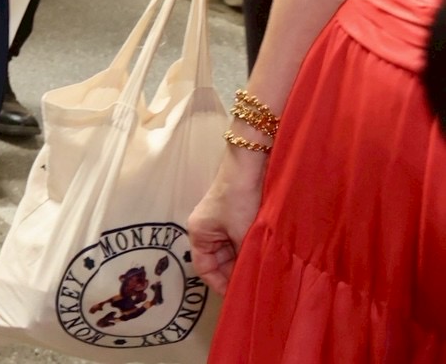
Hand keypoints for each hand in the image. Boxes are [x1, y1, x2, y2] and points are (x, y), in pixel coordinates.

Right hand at [189, 146, 267, 293]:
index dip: (221, 285)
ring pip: (232, 252)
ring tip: (263, 273)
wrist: (249, 166)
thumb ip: (244, 259)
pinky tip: (265, 256)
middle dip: (236, 273)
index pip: (205, 269)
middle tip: (257, 286)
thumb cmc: (238, 199)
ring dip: (245, 260)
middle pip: (219, 261)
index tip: (240, 297)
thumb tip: (253, 281)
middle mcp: (207, 229)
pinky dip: (250, 249)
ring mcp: (221, 223)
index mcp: (199, 233)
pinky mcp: (235, 217)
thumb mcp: (242, 234)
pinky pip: (240, 241)